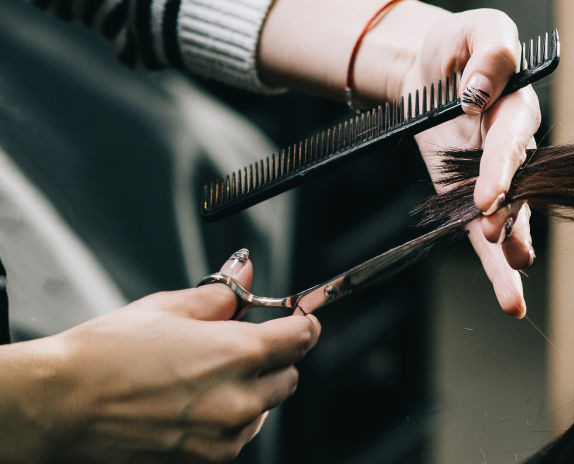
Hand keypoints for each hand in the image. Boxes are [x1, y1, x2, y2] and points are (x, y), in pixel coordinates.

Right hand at [6, 249, 319, 462]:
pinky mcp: (207, 461)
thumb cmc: (105, 356)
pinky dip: (230, 418)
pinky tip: (193, 403)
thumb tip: (247, 274)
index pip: (301, 337)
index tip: (298, 318)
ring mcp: (224, 437)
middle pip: (289, 374)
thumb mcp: (167, 307)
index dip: (302, 322)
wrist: (59, 407)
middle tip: (238, 343)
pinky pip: (239, 436)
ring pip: (266, 407)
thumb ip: (221, 294)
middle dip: (274, 356)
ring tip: (203, 376)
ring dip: (252, 389)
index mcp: (236, 353)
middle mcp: (238, 400)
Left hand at [403, 9, 539, 316]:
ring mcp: (494, 177)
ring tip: (513, 278)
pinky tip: (509, 297)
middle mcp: (512, 147)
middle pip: (518, 185)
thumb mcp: (477, 29)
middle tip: (495, 234)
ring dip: (510, 247)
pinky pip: (482, 232)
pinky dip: (495, 265)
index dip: (502, 167)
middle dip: (509, 213)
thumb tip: (480, 94)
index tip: (489, 195)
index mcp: (516, 106)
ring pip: (510, 217)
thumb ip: (490, 53)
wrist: (428, 69)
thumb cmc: (457, 45)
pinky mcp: (470, 197)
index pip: (512, 139)